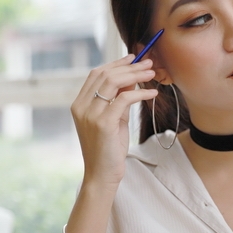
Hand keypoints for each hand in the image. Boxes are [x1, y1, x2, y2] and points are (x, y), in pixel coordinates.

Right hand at [70, 54, 157, 188]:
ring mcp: (90, 114)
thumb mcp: (113, 118)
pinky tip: (152, 93)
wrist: (102, 174)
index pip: (96, 74)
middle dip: (129, 66)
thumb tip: (132, 78)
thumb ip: (119, 99)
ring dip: (136, 75)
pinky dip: (140, 93)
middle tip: (149, 63)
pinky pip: (124, 99)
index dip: (116, 63)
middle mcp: (81, 106)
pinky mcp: (103, 123)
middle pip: (105, 74)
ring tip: (152, 74)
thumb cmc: (109, 147)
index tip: (133, 58)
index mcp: (79, 104)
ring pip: (113, 82)